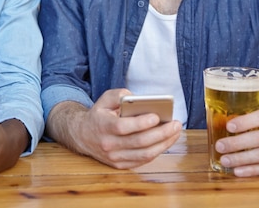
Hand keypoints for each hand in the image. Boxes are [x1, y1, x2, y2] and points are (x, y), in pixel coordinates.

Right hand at [47, 89, 180, 168]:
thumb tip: (136, 97)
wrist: (82, 136)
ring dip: (164, 144)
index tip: (157, 116)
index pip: (124, 127)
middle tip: (175, 124)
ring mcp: (114, 157)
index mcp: (103, 126)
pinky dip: (157, 151)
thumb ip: (119, 94)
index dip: (142, 123)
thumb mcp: (104, 99)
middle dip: (161, 133)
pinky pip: (143, 160)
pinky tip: (166, 142)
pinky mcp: (120, 164)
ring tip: (175, 132)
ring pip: (144, 154)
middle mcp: (108, 144)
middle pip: (139, 142)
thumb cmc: (99, 115)